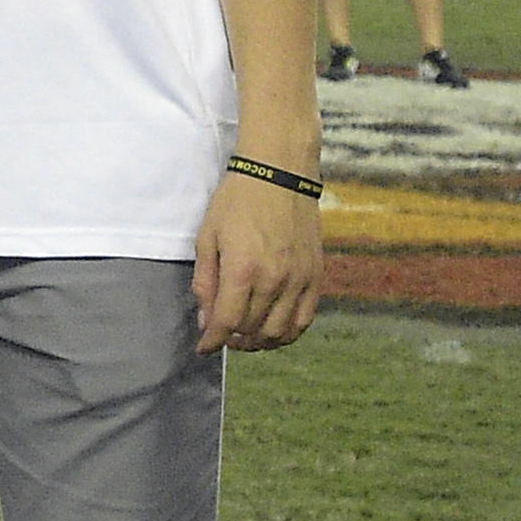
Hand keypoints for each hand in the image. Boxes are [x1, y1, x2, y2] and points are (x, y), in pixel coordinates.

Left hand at [193, 174, 322, 354]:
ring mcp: (299, 279)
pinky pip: (306, 319)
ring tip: (245, 337)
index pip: (227, 323)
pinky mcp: (316, 275)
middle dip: (232, 339)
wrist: (280, 172)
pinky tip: (273, 330)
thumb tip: (206, 318)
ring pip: (280, 332)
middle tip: (222, 335)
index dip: (212, 341)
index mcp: (242, 270)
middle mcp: (274, 280)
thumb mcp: (207, 237)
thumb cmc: (237, 200)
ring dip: (260, 342)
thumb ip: (206, 282)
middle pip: (251, 330)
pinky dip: (289, 332)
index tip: (204, 348)